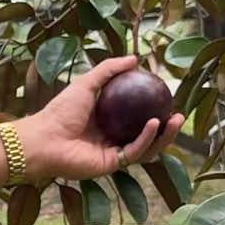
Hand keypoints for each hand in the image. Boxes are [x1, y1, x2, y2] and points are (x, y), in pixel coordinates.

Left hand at [18, 56, 183, 180]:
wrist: (44, 137)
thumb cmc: (60, 110)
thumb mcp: (87, 83)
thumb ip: (109, 71)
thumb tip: (135, 58)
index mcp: (107, 122)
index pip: (136, 118)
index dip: (155, 110)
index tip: (169, 98)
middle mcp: (112, 139)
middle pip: (146, 135)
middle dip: (167, 128)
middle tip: (180, 114)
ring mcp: (113, 153)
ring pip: (146, 147)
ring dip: (163, 136)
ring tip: (175, 120)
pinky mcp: (111, 165)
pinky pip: (134, 152)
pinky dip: (146, 139)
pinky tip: (154, 124)